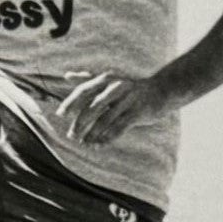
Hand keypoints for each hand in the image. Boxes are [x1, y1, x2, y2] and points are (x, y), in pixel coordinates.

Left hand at [55, 71, 172, 145]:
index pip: (84, 90)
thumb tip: (66, 75)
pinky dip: (107, 138)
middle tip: (71, 135)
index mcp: (107, 79)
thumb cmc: (130, 87)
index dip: (71, 102)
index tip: (60, 114)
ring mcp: (128, 100)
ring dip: (92, 134)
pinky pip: (119, 127)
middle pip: (93, 107)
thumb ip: (88, 78)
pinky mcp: (138, 112)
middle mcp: (116, 87)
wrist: (162, 90)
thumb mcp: (110, 80)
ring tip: (83, 143)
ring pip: (105, 119)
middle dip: (80, 123)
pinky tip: (98, 146)